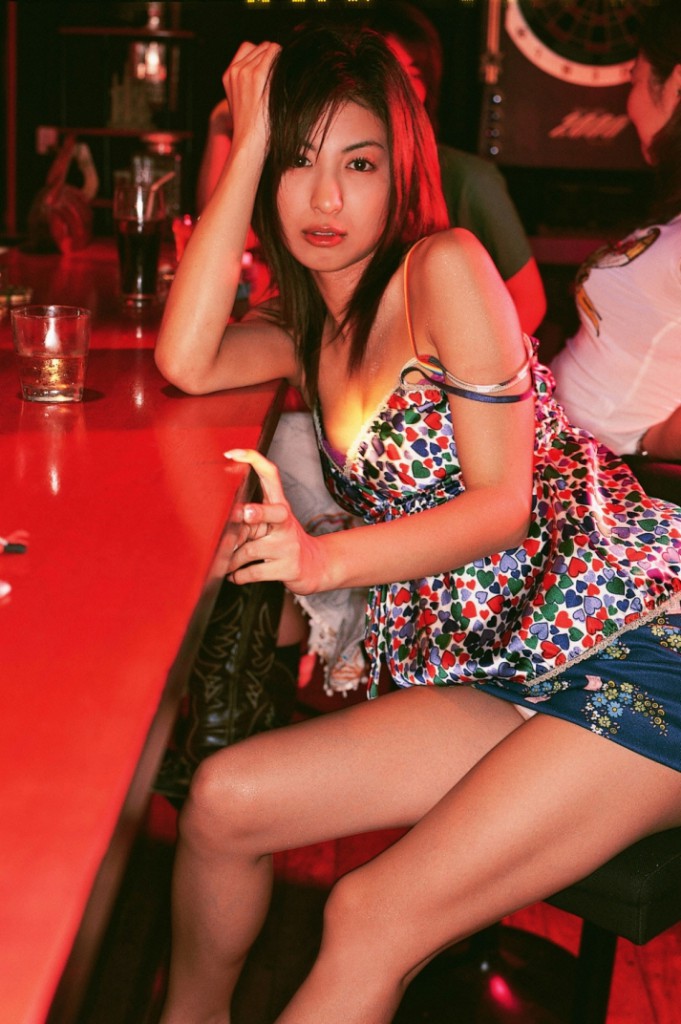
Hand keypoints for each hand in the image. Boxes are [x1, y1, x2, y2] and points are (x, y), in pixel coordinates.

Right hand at [221, 41, 280, 152]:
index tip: (276, 72)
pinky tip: (292, 75)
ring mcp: (245, 71)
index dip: (265, 57)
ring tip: (288, 79)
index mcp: (229, 76)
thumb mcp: (244, 104)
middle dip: (274, 58)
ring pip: (269, 48)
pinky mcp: (256, 76)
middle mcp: (235, 70)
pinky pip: (275, 53)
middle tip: (285, 78)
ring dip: (281, 61)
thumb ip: (250, 86)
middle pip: (260, 47)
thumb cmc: (253, 130)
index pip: (249, 49)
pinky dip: (285, 60)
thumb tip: (270, 78)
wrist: (249, 144)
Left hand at [224, 449, 327, 594]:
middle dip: (259, 514)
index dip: (253, 461)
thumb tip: (218, 523)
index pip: (271, 475)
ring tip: (228, 563)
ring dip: (232, 560)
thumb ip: (248, 519)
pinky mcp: (288, 568)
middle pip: (274, 513)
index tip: (232, 453)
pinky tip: (236, 575)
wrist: (315, 566)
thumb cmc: (285, 542)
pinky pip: (253, 572)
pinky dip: (239, 576)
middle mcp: (286, 524)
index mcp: (280, 506)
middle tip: (243, 513)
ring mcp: (288, 546)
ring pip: (250, 551)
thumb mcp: (272, 523)